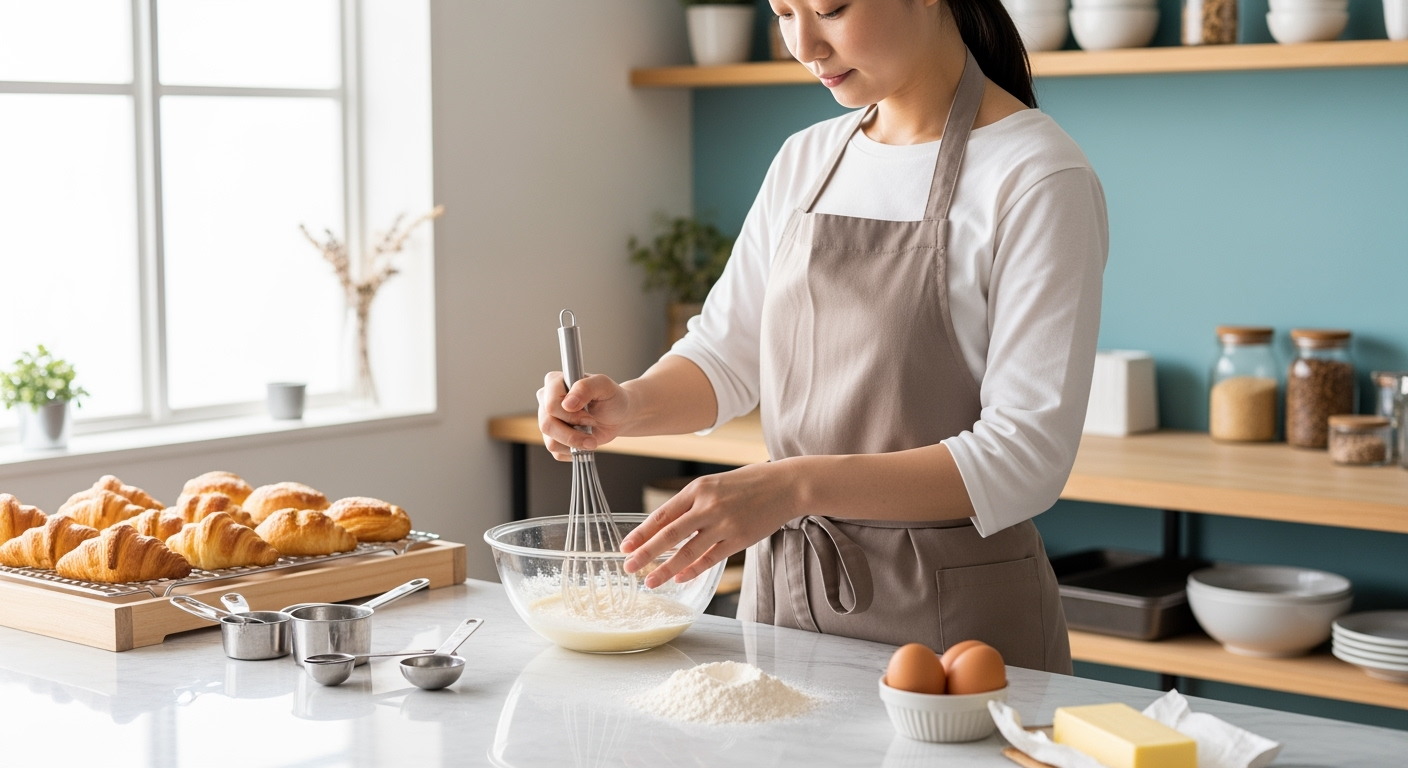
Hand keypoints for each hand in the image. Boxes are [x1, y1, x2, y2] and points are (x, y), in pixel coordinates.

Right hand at [536, 371, 632, 460]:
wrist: (618, 416)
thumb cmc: (611, 397)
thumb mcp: (604, 386)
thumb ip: (585, 388)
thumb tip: (567, 404)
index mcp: (554, 382)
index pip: (551, 404)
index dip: (571, 415)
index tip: (588, 417)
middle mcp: (546, 400)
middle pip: (547, 425)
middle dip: (573, 433)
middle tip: (592, 427)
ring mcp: (547, 420)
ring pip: (551, 441)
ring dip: (576, 443)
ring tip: (591, 437)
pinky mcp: (552, 437)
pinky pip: (556, 452)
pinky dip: (574, 450)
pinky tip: (584, 440)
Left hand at [620, 460, 802, 587]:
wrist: (785, 484)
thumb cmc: (749, 483)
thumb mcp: (715, 484)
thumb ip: (693, 502)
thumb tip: (668, 525)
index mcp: (698, 489)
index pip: (662, 514)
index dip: (642, 532)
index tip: (625, 546)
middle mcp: (707, 506)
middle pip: (669, 535)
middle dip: (646, 553)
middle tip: (629, 567)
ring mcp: (724, 524)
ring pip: (688, 551)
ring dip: (666, 569)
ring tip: (651, 582)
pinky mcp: (739, 539)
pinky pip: (710, 558)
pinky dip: (693, 570)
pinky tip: (680, 578)